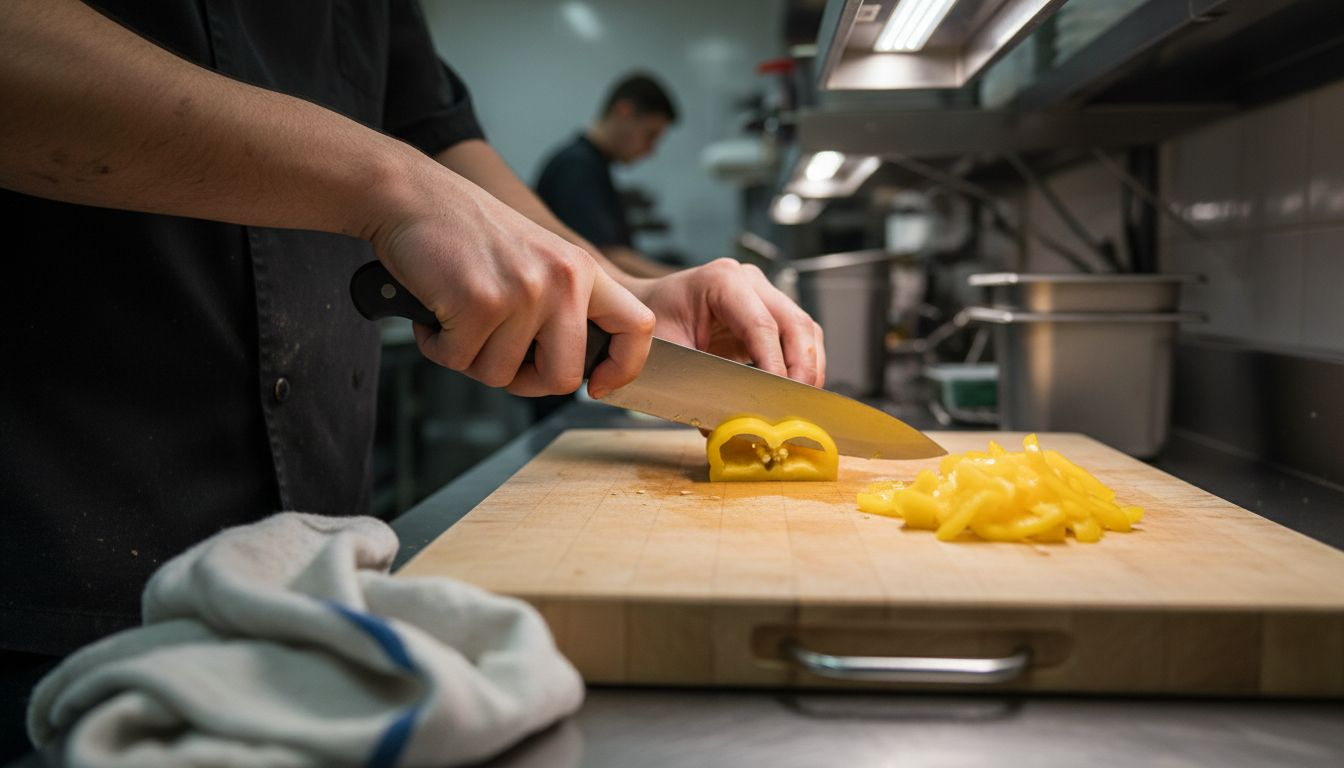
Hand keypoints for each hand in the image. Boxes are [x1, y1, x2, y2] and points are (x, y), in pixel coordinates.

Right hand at [371, 165, 653, 397]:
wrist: (411, 195)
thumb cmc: (466, 233)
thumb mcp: (536, 258)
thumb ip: (560, 305)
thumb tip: (570, 372)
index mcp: (582, 270)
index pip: (636, 327)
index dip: (623, 368)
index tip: (596, 386)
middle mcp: (561, 279)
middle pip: (564, 378)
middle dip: (524, 381)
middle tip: (494, 355)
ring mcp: (524, 291)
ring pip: (501, 374)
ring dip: (469, 357)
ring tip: (457, 317)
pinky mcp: (480, 301)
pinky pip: (459, 360)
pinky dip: (438, 346)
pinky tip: (434, 314)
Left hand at [629, 258, 825, 386]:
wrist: (641, 310)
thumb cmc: (652, 327)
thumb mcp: (669, 355)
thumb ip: (699, 387)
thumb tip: (731, 426)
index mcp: (721, 281)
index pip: (761, 324)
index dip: (775, 363)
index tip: (780, 395)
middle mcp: (748, 281)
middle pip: (794, 323)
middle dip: (802, 367)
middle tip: (800, 404)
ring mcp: (763, 294)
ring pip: (805, 329)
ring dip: (809, 367)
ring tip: (803, 403)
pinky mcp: (769, 314)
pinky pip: (798, 338)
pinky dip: (802, 365)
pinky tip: (796, 392)